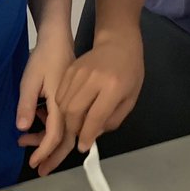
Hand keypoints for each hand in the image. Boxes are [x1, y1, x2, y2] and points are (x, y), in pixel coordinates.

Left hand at [17, 37, 75, 175]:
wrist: (58, 40)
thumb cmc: (43, 57)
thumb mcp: (29, 80)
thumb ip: (26, 104)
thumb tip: (22, 128)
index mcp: (61, 104)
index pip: (55, 136)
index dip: (45, 152)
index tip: (34, 164)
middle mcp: (70, 107)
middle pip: (63, 139)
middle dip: (50, 156)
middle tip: (38, 169)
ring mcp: (71, 104)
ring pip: (62, 131)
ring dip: (44, 140)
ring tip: (23, 142)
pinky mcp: (69, 100)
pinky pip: (61, 121)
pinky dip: (47, 127)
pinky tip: (34, 125)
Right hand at [56, 35, 143, 152]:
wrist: (118, 43)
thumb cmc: (130, 72)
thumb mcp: (130, 99)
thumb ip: (113, 119)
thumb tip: (93, 134)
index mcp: (113, 87)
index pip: (95, 116)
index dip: (87, 135)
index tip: (83, 146)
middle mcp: (93, 79)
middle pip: (73, 111)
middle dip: (73, 129)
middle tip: (78, 135)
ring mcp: (79, 72)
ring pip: (63, 104)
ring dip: (66, 119)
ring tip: (75, 124)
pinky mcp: (70, 69)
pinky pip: (60, 94)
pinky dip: (62, 107)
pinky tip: (70, 110)